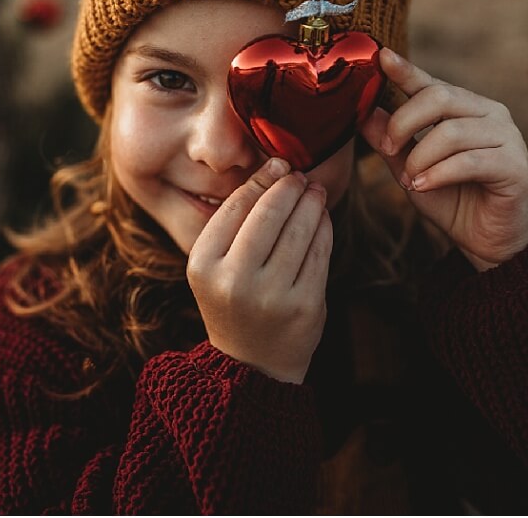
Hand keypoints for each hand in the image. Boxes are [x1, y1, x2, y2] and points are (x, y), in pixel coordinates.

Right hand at [187, 158, 331, 383]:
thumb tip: (274, 169)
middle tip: (301, 175)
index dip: (262, 179)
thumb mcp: (215, 266)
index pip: (236, 206)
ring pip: (300, 230)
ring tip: (315, 191)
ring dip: (312, 203)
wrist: (250, 363)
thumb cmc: (233, 301)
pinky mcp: (305, 305)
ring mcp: (271, 294)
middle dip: (290, 186)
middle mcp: (234, 279)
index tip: (279, 164)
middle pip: (270, 213)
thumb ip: (235, 224)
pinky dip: (324, 228)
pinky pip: (319, 253)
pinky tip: (322, 217)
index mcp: (203, 264)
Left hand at [358, 48, 527, 271]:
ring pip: (451, 132)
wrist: (488, 241)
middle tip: (389, 149)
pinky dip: (439, 174)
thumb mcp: (410, 168)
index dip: (406, 70)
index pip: (431, 84)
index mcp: (465, 108)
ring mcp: (507, 137)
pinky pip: (470, 161)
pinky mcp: (516, 166)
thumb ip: (390, 141)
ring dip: (420, 158)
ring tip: (411, 181)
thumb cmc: (452, 200)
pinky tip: (424, 186)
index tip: (381, 58)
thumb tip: (362, 115)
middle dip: (404, 123)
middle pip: (440, 98)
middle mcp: (490, 114)